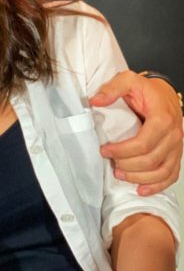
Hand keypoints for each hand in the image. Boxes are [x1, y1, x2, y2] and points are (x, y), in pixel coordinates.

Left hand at [89, 70, 182, 195]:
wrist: (165, 93)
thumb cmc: (146, 89)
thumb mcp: (128, 80)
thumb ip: (112, 89)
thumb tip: (94, 101)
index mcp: (162, 119)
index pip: (143, 143)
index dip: (122, 150)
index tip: (104, 150)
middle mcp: (174, 135)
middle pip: (151, 160)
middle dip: (127, 164)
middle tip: (110, 162)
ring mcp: (177, 147)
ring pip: (162, 171)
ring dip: (139, 177)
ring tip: (120, 175)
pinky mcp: (176, 154)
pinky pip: (171, 174)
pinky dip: (158, 185)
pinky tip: (142, 190)